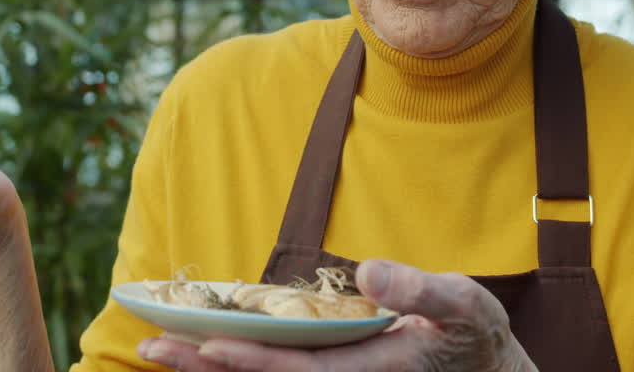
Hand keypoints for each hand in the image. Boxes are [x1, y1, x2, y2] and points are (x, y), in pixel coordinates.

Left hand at [137, 259, 534, 371]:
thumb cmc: (474, 335)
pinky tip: (194, 352)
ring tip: (152, 349)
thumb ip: (422, 287)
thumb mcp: (464, 304)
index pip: (304, 371)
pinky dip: (232, 365)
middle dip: (207, 368)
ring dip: (207, 370)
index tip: (209, 344)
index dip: (256, 361)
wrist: (483, 371)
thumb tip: (368, 271)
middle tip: (149, 347)